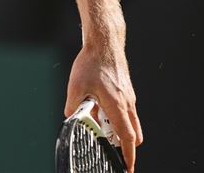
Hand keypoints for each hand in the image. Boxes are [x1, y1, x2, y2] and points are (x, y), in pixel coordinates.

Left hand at [65, 42, 142, 170]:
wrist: (104, 43)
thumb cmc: (93, 62)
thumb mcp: (76, 85)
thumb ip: (73, 105)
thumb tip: (70, 116)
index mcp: (117, 105)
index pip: (127, 137)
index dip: (128, 155)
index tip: (127, 167)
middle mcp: (127, 103)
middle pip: (133, 134)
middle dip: (125, 145)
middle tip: (111, 149)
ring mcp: (129, 97)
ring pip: (130, 122)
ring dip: (119, 128)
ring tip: (100, 123)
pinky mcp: (126, 91)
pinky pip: (126, 111)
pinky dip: (117, 116)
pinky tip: (100, 108)